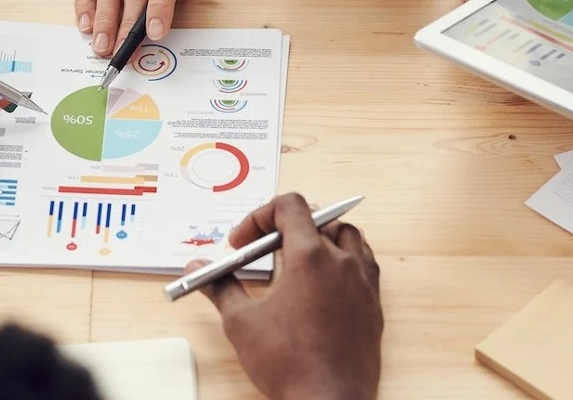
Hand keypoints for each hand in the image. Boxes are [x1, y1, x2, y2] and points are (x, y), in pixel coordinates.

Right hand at [190, 194, 382, 399]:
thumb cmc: (290, 366)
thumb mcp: (242, 323)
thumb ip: (220, 286)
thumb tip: (199, 268)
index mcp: (310, 257)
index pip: (290, 206)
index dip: (260, 216)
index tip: (243, 241)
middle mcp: (342, 262)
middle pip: (317, 218)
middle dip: (285, 227)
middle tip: (263, 250)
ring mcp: (363, 282)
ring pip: (347, 235)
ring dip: (320, 236)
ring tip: (297, 257)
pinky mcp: (373, 303)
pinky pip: (365, 262)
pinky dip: (344, 258)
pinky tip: (325, 280)